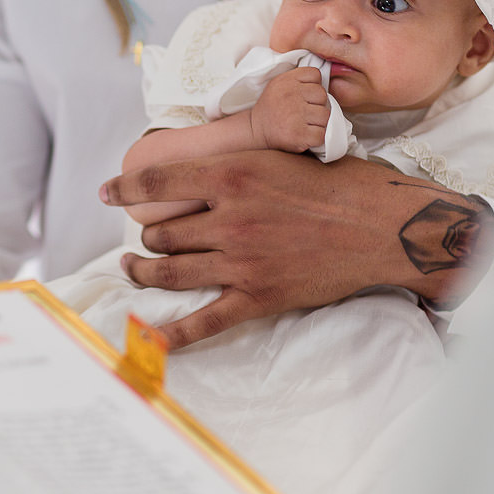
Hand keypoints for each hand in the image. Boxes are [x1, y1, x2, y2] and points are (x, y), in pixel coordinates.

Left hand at [99, 151, 493, 348]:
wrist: (387, 227)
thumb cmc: (342, 184)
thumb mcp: (282, 155)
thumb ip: (237, 165)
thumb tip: (203, 171)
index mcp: (232, 176)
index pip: (158, 182)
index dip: (124, 188)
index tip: (106, 193)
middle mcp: (229, 219)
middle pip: (162, 231)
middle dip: (151, 233)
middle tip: (151, 234)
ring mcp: (241, 261)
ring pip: (171, 270)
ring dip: (145, 270)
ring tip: (135, 267)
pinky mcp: (257, 297)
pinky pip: (203, 321)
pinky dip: (171, 334)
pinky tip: (148, 337)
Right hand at [249, 67, 328, 152]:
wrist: (254, 130)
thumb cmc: (271, 109)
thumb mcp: (279, 85)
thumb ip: (299, 80)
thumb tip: (327, 77)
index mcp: (286, 81)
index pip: (315, 74)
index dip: (313, 86)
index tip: (303, 96)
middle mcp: (291, 96)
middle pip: (323, 95)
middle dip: (317, 105)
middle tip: (303, 112)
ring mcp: (295, 116)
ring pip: (325, 116)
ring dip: (318, 122)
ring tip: (304, 124)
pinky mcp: (298, 135)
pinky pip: (321, 135)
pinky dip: (316, 138)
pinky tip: (305, 136)